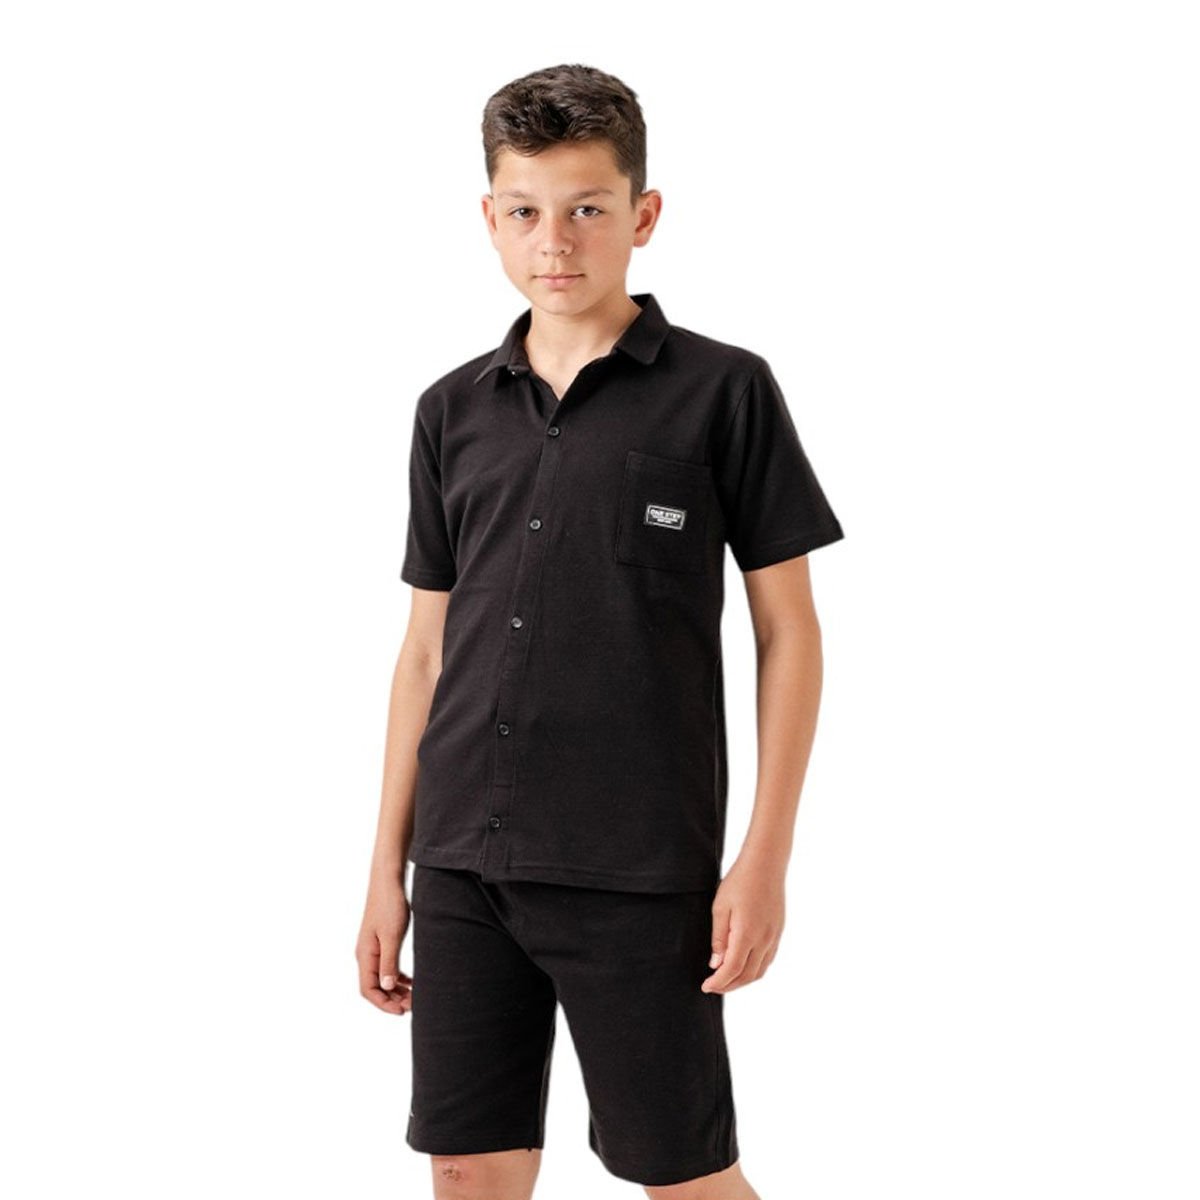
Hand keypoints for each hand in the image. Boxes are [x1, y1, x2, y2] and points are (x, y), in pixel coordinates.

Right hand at [356, 875, 413, 1014]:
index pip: (368, 990)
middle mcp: (366, 955)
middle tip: (414, 1005)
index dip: (384, 1004)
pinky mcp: (381, 942)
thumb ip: (389, 962)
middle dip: (392, 999)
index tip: (402, 1011)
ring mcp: (373, 949)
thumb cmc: (390, 906)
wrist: (388, 882)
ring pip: (382, 979)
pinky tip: (411, 982)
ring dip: (396, 990)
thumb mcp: (392, 935)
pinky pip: (387, 967)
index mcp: (365, 955)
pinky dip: (398, 977)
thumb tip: (385, 987)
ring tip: (414, 997)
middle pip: (375, 987)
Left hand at [701, 855, 785, 993]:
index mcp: (747, 934)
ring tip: (726, 979)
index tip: (706, 987)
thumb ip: (718, 938)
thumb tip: (716, 964)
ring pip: (760, 971)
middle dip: (729, 985)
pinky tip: (744, 965)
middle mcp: (764, 939)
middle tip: (713, 986)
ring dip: (743, 980)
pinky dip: (755, 969)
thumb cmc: (739, 881)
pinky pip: (768, 959)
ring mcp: (774, 936)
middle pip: (747, 975)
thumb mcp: (720, 907)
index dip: (719, 982)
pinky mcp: (778, 931)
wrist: (766, 863)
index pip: (732, 970)